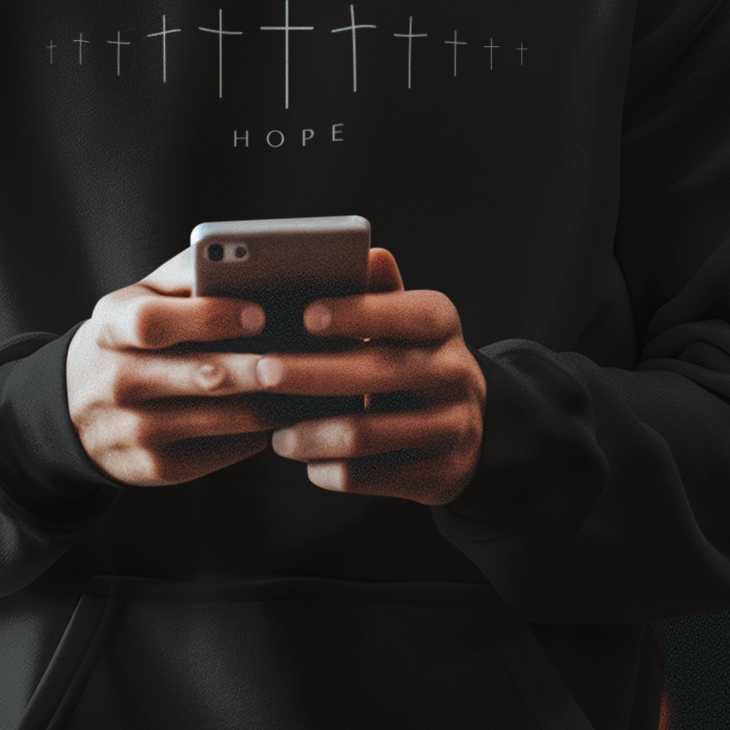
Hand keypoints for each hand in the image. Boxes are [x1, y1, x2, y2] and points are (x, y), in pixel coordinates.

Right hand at [66, 250, 279, 486]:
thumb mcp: (138, 298)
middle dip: (256, 367)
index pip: (153, 322)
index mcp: (113, 327)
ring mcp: (135, 430)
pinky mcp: (156, 469)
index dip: (209, 317)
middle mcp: (118, 381)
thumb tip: (249, 261)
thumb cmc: (132, 338)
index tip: (258, 313)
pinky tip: (279, 413)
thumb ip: (185, 275)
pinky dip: (259, 432)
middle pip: (202, 375)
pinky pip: (224, 451)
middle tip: (298, 357)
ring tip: (305, 383)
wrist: (78, 408)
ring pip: (224, 418)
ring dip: (271, 402)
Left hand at [264, 249, 484, 505]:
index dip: (357, 314)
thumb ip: (377, 292)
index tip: (306, 315)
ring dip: (312, 434)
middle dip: (313, 373)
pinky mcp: (440, 475)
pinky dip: (329, 469)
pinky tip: (306, 459)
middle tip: (262, 371)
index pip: (405, 312)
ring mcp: (453, 427)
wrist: (467, 426)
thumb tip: (368, 253)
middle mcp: (456, 372)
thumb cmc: (410, 357)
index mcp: (442, 324)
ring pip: (368, 433)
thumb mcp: (403, 321)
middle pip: (378, 372)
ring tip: (275, 435)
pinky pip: (371, 476)